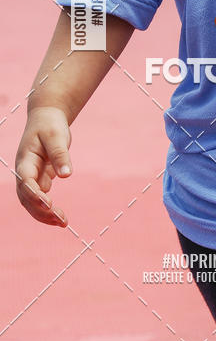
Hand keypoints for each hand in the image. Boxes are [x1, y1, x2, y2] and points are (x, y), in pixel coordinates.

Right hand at [15, 107, 71, 226]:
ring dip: (45, 215)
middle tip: (61, 220)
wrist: (47, 117)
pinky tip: (60, 218)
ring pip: (32, 202)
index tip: (49, 204)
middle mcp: (24, 172)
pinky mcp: (39, 178)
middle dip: (41, 211)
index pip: (26, 182)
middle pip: (27, 197)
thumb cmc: (50, 124)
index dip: (35, 194)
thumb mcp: (56, 135)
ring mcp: (31, 176)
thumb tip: (66, 174)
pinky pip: (41, 198)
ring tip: (63, 223)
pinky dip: (48, 209)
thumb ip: (60, 154)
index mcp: (25, 160)